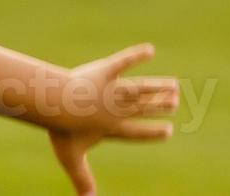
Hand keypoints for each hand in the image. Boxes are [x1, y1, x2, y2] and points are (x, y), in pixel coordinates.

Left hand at [47, 43, 179, 194]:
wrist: (55, 103)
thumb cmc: (61, 130)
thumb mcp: (72, 158)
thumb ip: (82, 180)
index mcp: (112, 128)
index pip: (137, 133)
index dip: (153, 133)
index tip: (168, 131)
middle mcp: (117, 109)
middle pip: (143, 108)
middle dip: (160, 106)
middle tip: (174, 102)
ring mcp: (113, 90)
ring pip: (141, 89)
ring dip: (158, 87)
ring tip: (174, 86)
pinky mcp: (105, 71)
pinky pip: (124, 61)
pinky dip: (136, 55)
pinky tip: (150, 49)